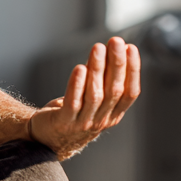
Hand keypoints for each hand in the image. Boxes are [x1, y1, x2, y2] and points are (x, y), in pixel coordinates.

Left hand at [28, 36, 139, 160]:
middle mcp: (102, 120)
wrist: (47, 139)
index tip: (131, 47)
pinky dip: (77, 85)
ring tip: (97, 48)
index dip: (133, 70)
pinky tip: (79, 68)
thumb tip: (116, 49)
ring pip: (95, 94)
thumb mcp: (94, 100)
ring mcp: (83, 122)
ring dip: (97, 69)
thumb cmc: (74, 114)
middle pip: (113, 90)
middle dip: (116, 63)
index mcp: (114, 114)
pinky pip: (73, 102)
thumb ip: (104, 81)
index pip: (130, 92)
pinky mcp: (64, 122)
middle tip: (115, 41)